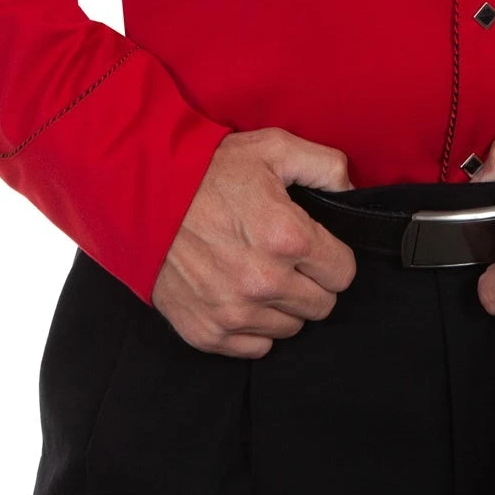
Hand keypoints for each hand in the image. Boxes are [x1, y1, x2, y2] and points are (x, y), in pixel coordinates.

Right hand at [152, 126, 357, 356]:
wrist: (143, 196)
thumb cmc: (209, 171)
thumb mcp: (273, 147)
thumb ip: (325, 166)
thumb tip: (351, 191)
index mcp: (288, 238)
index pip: (344, 273)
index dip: (333, 257)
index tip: (315, 246)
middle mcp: (264, 282)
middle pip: (322, 306)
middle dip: (312, 282)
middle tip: (288, 259)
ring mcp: (234, 313)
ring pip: (290, 328)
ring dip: (282, 305)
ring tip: (259, 272)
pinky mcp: (208, 333)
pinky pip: (256, 347)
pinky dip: (253, 326)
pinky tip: (238, 293)